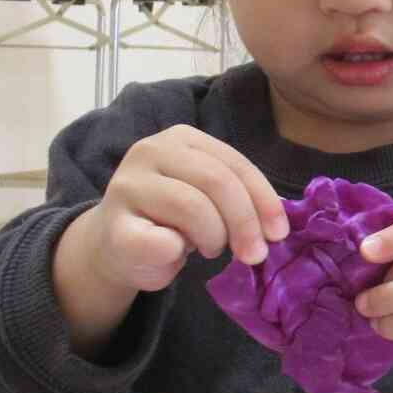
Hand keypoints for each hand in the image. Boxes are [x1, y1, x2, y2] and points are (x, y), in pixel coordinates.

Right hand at [85, 125, 288, 291]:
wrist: (116, 247)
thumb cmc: (173, 220)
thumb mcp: (211, 199)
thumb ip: (239, 198)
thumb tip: (276, 227)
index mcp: (182, 139)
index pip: (234, 164)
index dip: (263, 199)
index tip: (279, 232)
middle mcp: (150, 151)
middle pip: (216, 181)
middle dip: (245, 222)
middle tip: (254, 253)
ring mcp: (127, 185)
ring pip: (192, 206)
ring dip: (213, 236)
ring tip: (210, 248)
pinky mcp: (113, 225)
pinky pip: (162, 240)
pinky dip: (179, 252)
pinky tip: (175, 252)